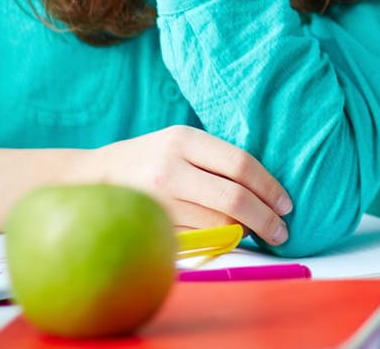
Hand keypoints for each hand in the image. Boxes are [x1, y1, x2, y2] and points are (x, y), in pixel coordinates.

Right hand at [77, 125, 291, 244]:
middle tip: (281, 231)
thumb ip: (218, 160)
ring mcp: (159, 201)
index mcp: (184, 140)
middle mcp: (171, 169)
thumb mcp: (181, 143)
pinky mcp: (153, 227)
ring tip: (252, 231)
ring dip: (242, 231)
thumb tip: (267, 190)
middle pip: (234, 199)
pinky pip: (199, 238)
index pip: (241, 164)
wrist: (92, 179)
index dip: (270, 187)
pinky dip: (218, 240)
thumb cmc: (150, 158)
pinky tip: (224, 236)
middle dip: (265, 218)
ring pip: (219, 224)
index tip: (286, 204)